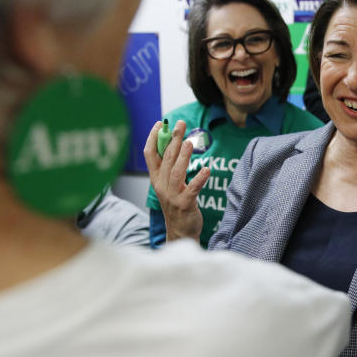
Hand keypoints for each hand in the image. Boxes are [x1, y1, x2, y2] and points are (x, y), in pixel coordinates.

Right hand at [143, 119, 208, 240]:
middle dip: (172, 140)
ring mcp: (172, 196)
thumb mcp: (168, 185)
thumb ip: (170, 167)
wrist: (179, 232)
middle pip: (166, 159)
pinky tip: (206, 169)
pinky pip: (192, 189)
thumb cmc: (176, 205)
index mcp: (156, 179)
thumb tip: (175, 144)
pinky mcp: (185, 205)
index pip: (150, 155)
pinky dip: (199, 179)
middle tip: (180, 124)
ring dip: (183, 156)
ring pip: (176, 172)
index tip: (161, 123)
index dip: (154, 138)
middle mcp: (161, 186)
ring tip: (189, 142)